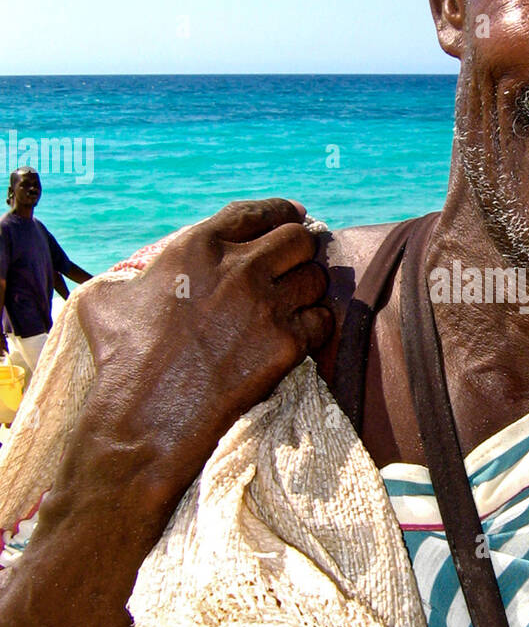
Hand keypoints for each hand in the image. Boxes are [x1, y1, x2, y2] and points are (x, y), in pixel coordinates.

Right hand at [74, 198, 332, 499]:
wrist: (149, 415)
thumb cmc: (123, 360)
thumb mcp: (108, 301)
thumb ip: (129, 277)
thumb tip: (131, 281)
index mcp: (199, 247)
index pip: (255, 213)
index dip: (280, 211)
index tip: (294, 215)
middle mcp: (240, 268)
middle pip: (298, 240)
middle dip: (300, 250)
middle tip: (296, 265)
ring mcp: (267, 305)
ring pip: (316, 278)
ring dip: (309, 289)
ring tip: (296, 302)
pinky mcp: (287, 343)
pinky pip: (321, 320)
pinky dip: (314, 326)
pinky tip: (299, 334)